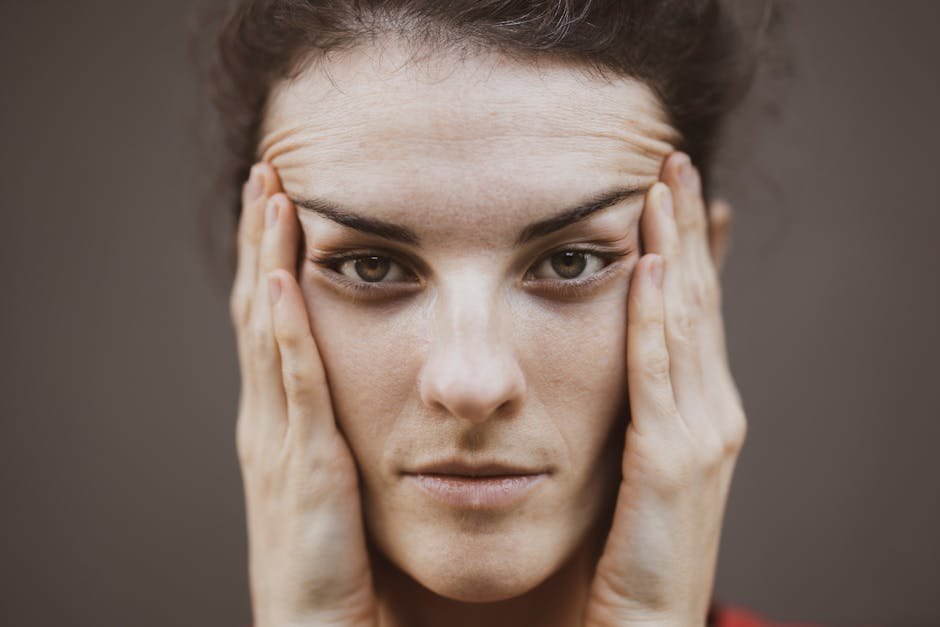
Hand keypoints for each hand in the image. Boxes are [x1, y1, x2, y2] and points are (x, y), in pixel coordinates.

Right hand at [230, 164, 377, 626]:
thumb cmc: (340, 559)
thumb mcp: (337, 478)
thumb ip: (347, 428)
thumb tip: (385, 387)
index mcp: (282, 419)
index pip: (272, 320)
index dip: (273, 257)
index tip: (285, 199)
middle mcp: (269, 419)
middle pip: (260, 309)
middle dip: (264, 239)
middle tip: (270, 172)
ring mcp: (278, 441)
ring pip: (268, 333)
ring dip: (270, 262)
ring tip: (274, 197)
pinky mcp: (302, 470)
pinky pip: (294, 389)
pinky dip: (286, 333)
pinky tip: (285, 283)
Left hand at [583, 153, 745, 625]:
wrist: (646, 625)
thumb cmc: (628, 547)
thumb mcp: (634, 463)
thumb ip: (629, 409)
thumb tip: (612, 363)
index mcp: (697, 409)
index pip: (692, 310)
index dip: (688, 246)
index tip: (672, 189)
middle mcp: (711, 411)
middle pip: (696, 300)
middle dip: (684, 227)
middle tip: (670, 159)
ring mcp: (700, 433)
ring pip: (683, 321)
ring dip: (673, 249)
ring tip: (662, 186)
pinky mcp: (673, 460)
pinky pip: (659, 372)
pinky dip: (655, 317)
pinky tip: (647, 268)